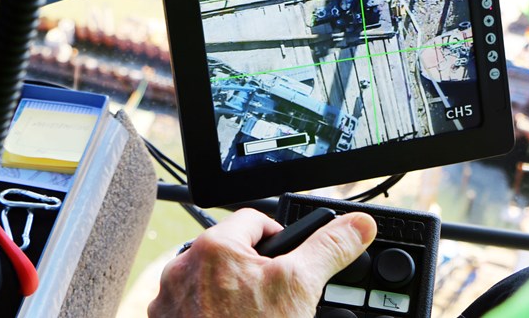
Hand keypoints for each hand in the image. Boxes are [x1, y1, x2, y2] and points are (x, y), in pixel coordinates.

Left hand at [148, 208, 376, 316]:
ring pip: (211, 282)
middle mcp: (182, 269)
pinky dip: (213, 315)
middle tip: (275, 297)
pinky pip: (193, 308)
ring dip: (232, 293)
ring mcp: (169, 302)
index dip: (281, 238)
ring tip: (255, 316)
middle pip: (232, 252)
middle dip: (256, 270)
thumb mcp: (300, 287)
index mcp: (213, 246)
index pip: (255, 220)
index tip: (291, 261)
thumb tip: (358, 225)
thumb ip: (329, 248)